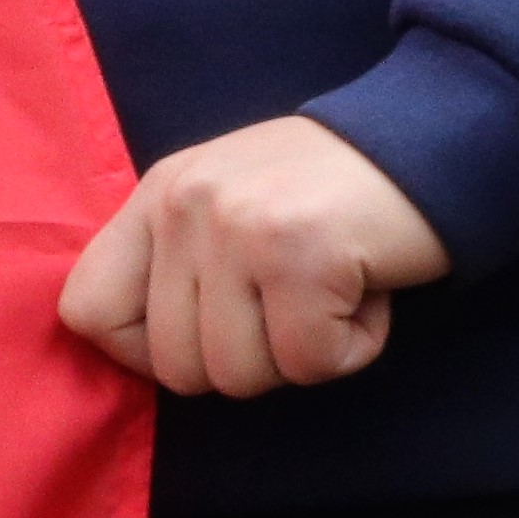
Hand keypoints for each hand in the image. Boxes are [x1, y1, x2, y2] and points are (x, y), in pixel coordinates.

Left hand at [58, 117, 446, 398]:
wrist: (432, 141)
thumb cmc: (329, 196)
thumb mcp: (226, 210)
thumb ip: (176, 267)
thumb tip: (144, 355)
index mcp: (155, 198)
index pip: (86, 312)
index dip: (144, 353)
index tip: (206, 336)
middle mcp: (183, 207)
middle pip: (175, 367)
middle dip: (247, 360)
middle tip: (294, 304)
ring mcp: (237, 228)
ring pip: (241, 376)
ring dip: (302, 353)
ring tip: (328, 289)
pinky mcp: (300, 255)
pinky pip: (311, 363)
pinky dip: (353, 346)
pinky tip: (365, 289)